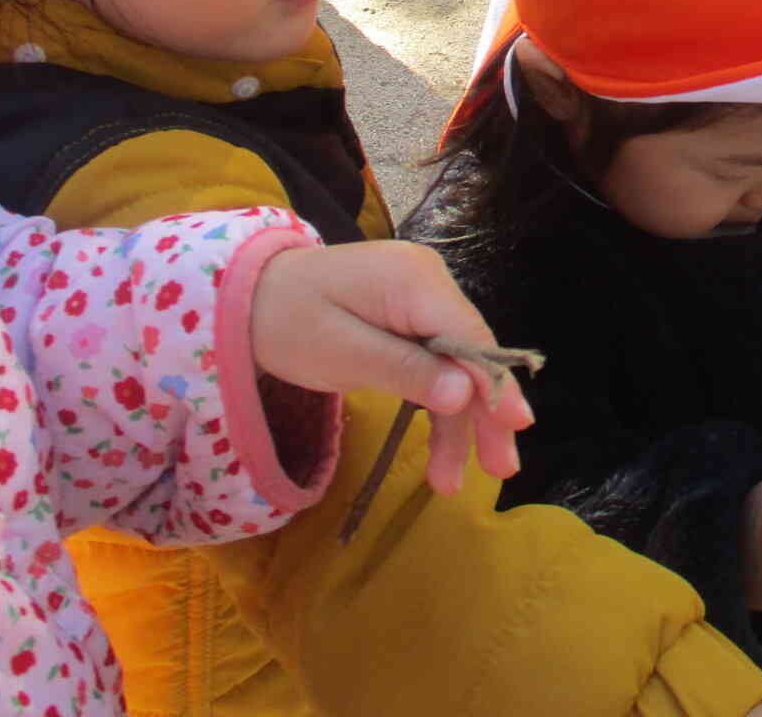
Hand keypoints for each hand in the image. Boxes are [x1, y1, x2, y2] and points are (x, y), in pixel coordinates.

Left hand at [250, 241, 533, 494]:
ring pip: (456, 364)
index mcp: (415, 280)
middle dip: (484, 412)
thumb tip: (463, 395)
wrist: (245, 295)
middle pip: (470, 352)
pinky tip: (441, 446)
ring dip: (458, 420)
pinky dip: (437, 403)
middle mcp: (429, 282)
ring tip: (453, 481)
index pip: (469, 335)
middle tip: (501, 468)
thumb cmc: (286, 320)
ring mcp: (422, 298)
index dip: (495, 382)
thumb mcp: (338, 351)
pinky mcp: (411, 318)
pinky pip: (436, 361)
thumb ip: (403, 370)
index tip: (516, 426)